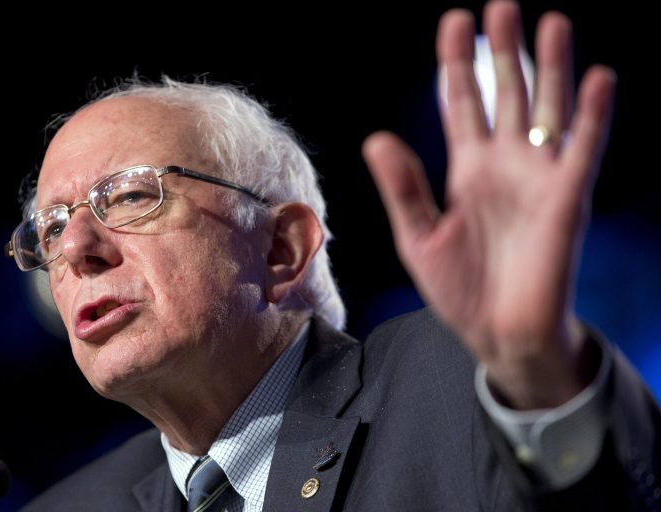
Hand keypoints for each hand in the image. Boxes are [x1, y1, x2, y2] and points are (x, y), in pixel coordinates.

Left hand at [362, 0, 614, 408]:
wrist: (498, 333)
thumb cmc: (459, 290)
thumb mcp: (418, 237)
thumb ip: (402, 188)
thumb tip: (376, 138)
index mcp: (466, 170)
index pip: (462, 103)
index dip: (458, 64)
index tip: (454, 21)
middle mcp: (504, 165)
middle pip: (505, 94)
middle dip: (502, 51)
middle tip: (500, 7)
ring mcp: (538, 178)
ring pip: (546, 110)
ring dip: (550, 67)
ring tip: (549, 21)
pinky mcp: (568, 199)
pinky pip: (583, 150)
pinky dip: (592, 115)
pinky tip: (596, 77)